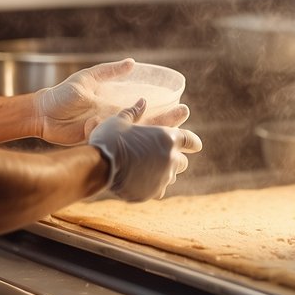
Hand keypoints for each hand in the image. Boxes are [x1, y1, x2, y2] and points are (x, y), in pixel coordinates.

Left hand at [35, 59, 189, 144]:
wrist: (42, 114)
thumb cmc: (62, 95)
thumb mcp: (87, 78)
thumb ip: (108, 72)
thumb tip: (132, 63)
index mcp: (115, 105)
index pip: (146, 108)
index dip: (163, 109)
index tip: (182, 107)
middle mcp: (115, 120)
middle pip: (146, 124)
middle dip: (166, 124)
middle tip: (185, 120)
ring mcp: (107, 132)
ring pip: (135, 137)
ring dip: (152, 137)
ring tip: (173, 140)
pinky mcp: (97, 141)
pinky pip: (116, 145)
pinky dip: (131, 149)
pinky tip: (147, 153)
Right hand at [88, 100, 202, 201]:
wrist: (99, 166)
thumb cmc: (110, 139)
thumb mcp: (119, 121)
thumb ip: (133, 112)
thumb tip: (142, 101)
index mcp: (168, 138)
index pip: (191, 140)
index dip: (193, 143)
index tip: (195, 146)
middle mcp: (170, 159)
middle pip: (182, 162)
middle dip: (174, 159)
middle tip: (162, 157)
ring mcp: (162, 178)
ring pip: (170, 177)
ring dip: (164, 173)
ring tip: (149, 169)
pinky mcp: (152, 193)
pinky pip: (157, 190)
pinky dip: (152, 186)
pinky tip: (141, 182)